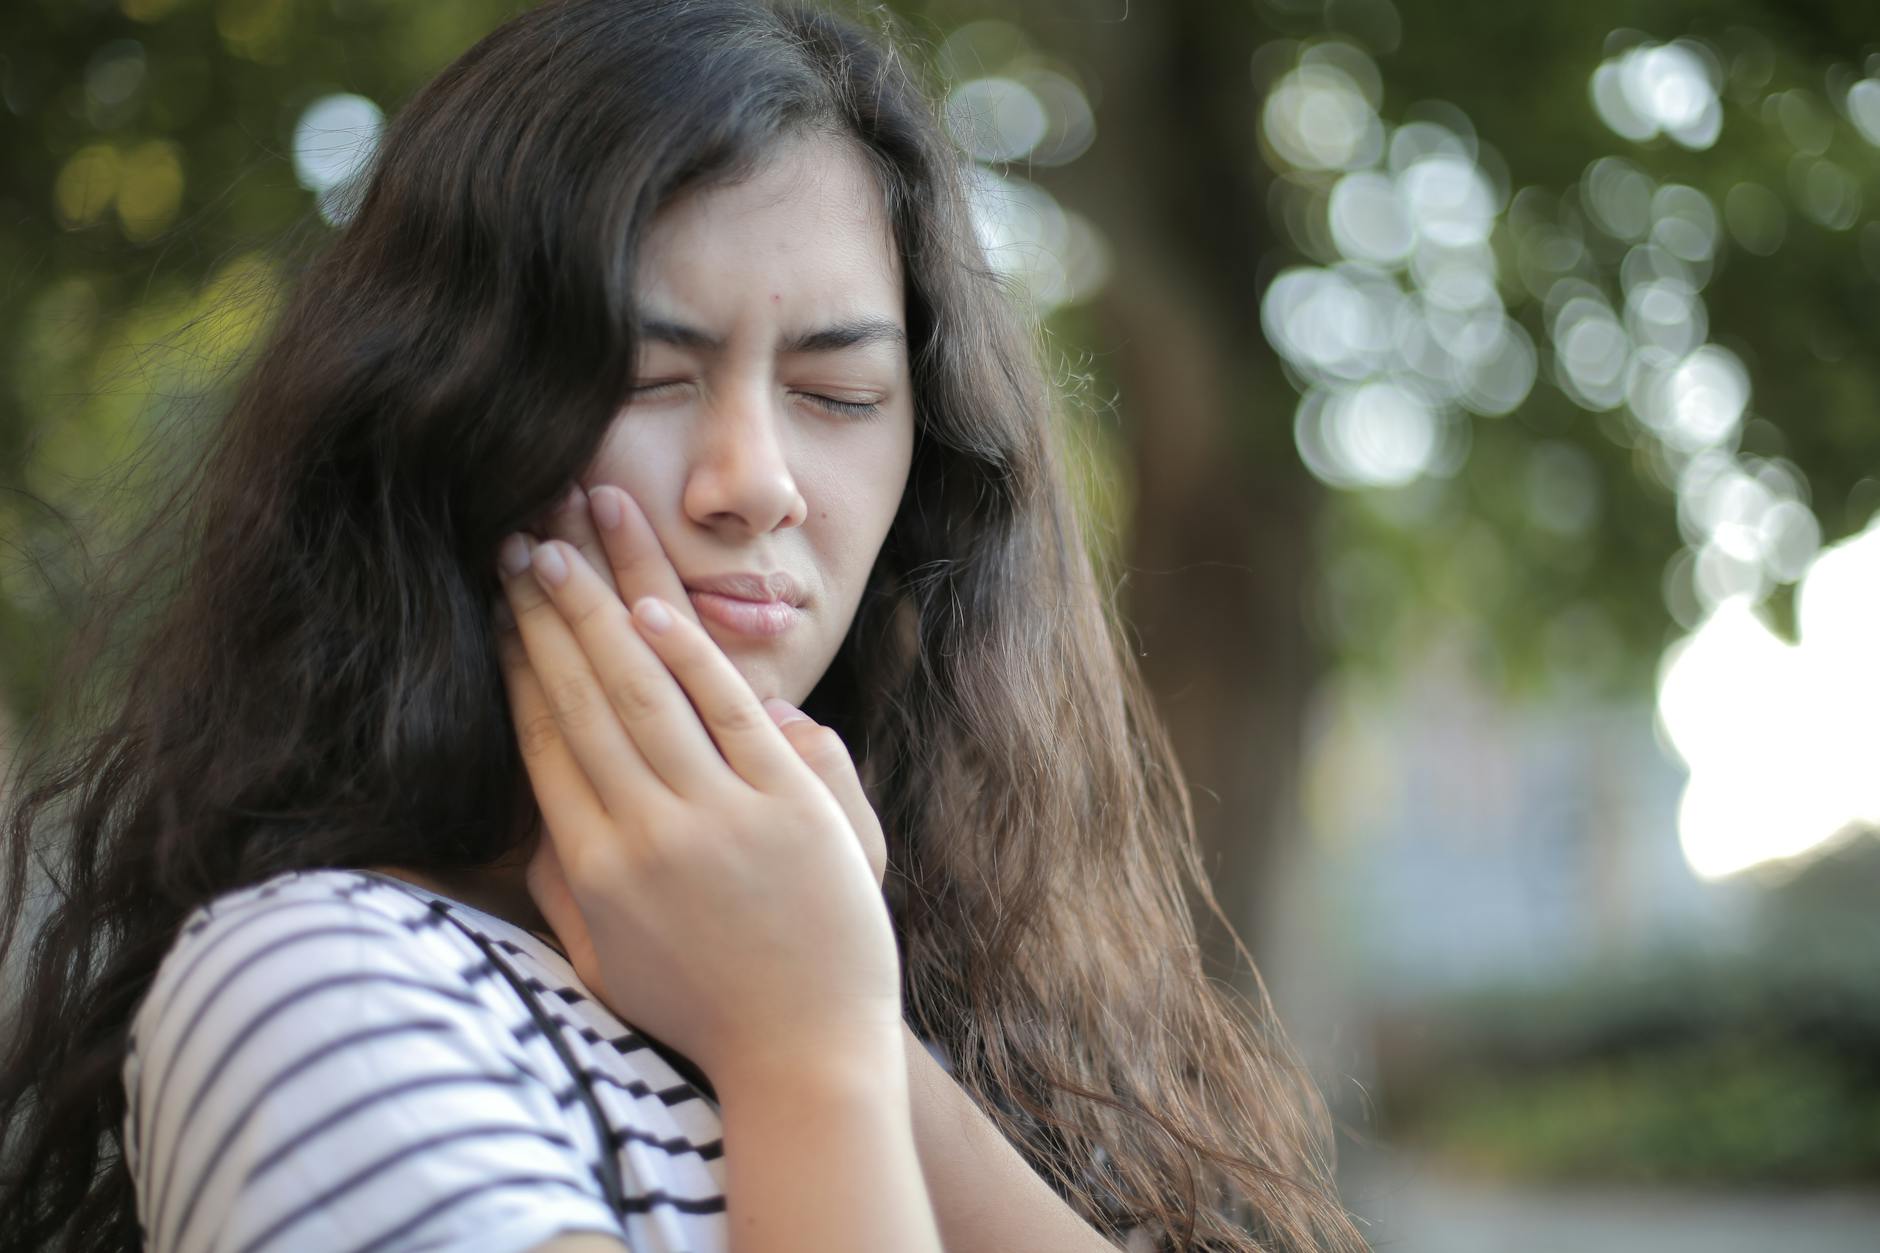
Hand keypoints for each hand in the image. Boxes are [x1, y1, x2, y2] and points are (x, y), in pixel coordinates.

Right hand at [494, 499, 897, 1079]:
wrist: (805, 1053)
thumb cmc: (702, 1011)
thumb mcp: (605, 963)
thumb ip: (560, 890)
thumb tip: (526, 815)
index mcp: (592, 870)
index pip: (544, 741)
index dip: (517, 666)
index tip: (496, 608)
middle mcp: (642, 834)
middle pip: (581, 699)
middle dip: (544, 615)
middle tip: (516, 545)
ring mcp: (716, 816)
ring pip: (642, 691)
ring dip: (599, 609)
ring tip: (566, 544)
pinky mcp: (786, 806)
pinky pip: (727, 712)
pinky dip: (689, 655)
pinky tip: (650, 607)